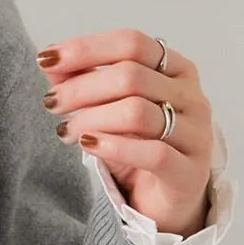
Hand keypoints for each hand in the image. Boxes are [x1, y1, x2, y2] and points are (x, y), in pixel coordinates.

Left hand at [35, 30, 217, 235]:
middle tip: (52, 103)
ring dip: (91, 118)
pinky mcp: (189, 171)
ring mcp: (196, 133)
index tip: (47, 59)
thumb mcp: (107, 108)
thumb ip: (82, 81)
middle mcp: (191, 96)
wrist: (163, 201)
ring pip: (138, 112)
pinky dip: (114, 146)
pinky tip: (87, 145)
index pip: (132, 43)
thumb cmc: (136, 147)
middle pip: (131, 76)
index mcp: (176, 69)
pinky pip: (153, 153)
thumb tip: (50, 59)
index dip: (87, 49)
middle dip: (81, 88)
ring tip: (65, 131)